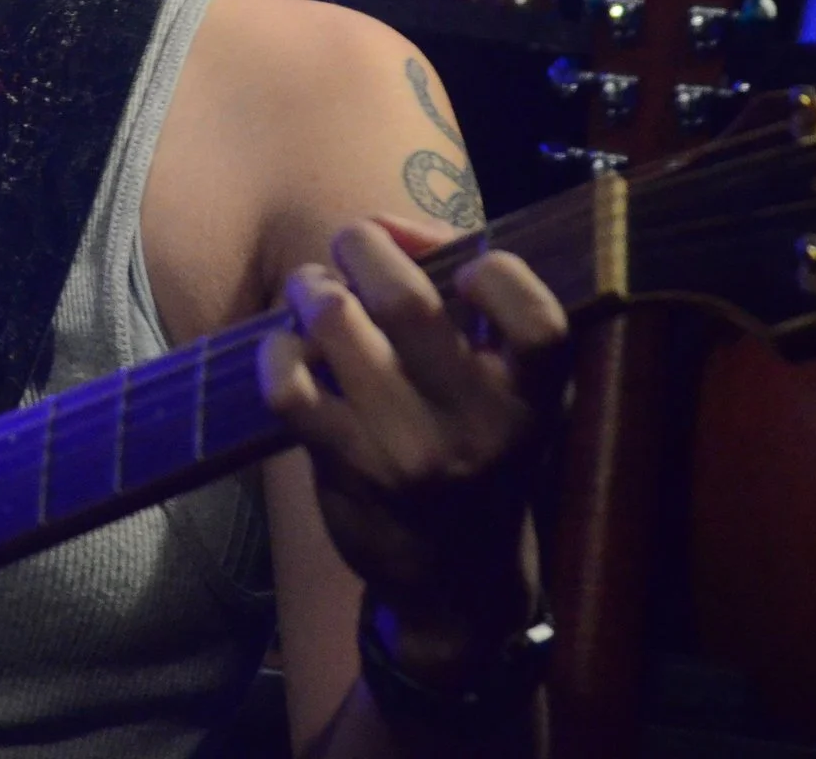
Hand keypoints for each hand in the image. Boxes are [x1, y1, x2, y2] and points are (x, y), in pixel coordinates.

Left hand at [257, 218, 568, 666]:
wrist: (457, 583)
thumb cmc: (482, 457)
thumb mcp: (510, 396)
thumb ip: (475, 311)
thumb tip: (394, 231)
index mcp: (532, 398)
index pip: (538, 321)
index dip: (501, 274)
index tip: (467, 267)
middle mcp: (475, 425)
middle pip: (406, 302)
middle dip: (364, 245)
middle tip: (352, 242)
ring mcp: (407, 450)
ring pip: (337, 325)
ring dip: (313, 287)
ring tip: (313, 288)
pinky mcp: (347, 469)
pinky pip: (289, 385)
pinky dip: (277, 350)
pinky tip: (286, 347)